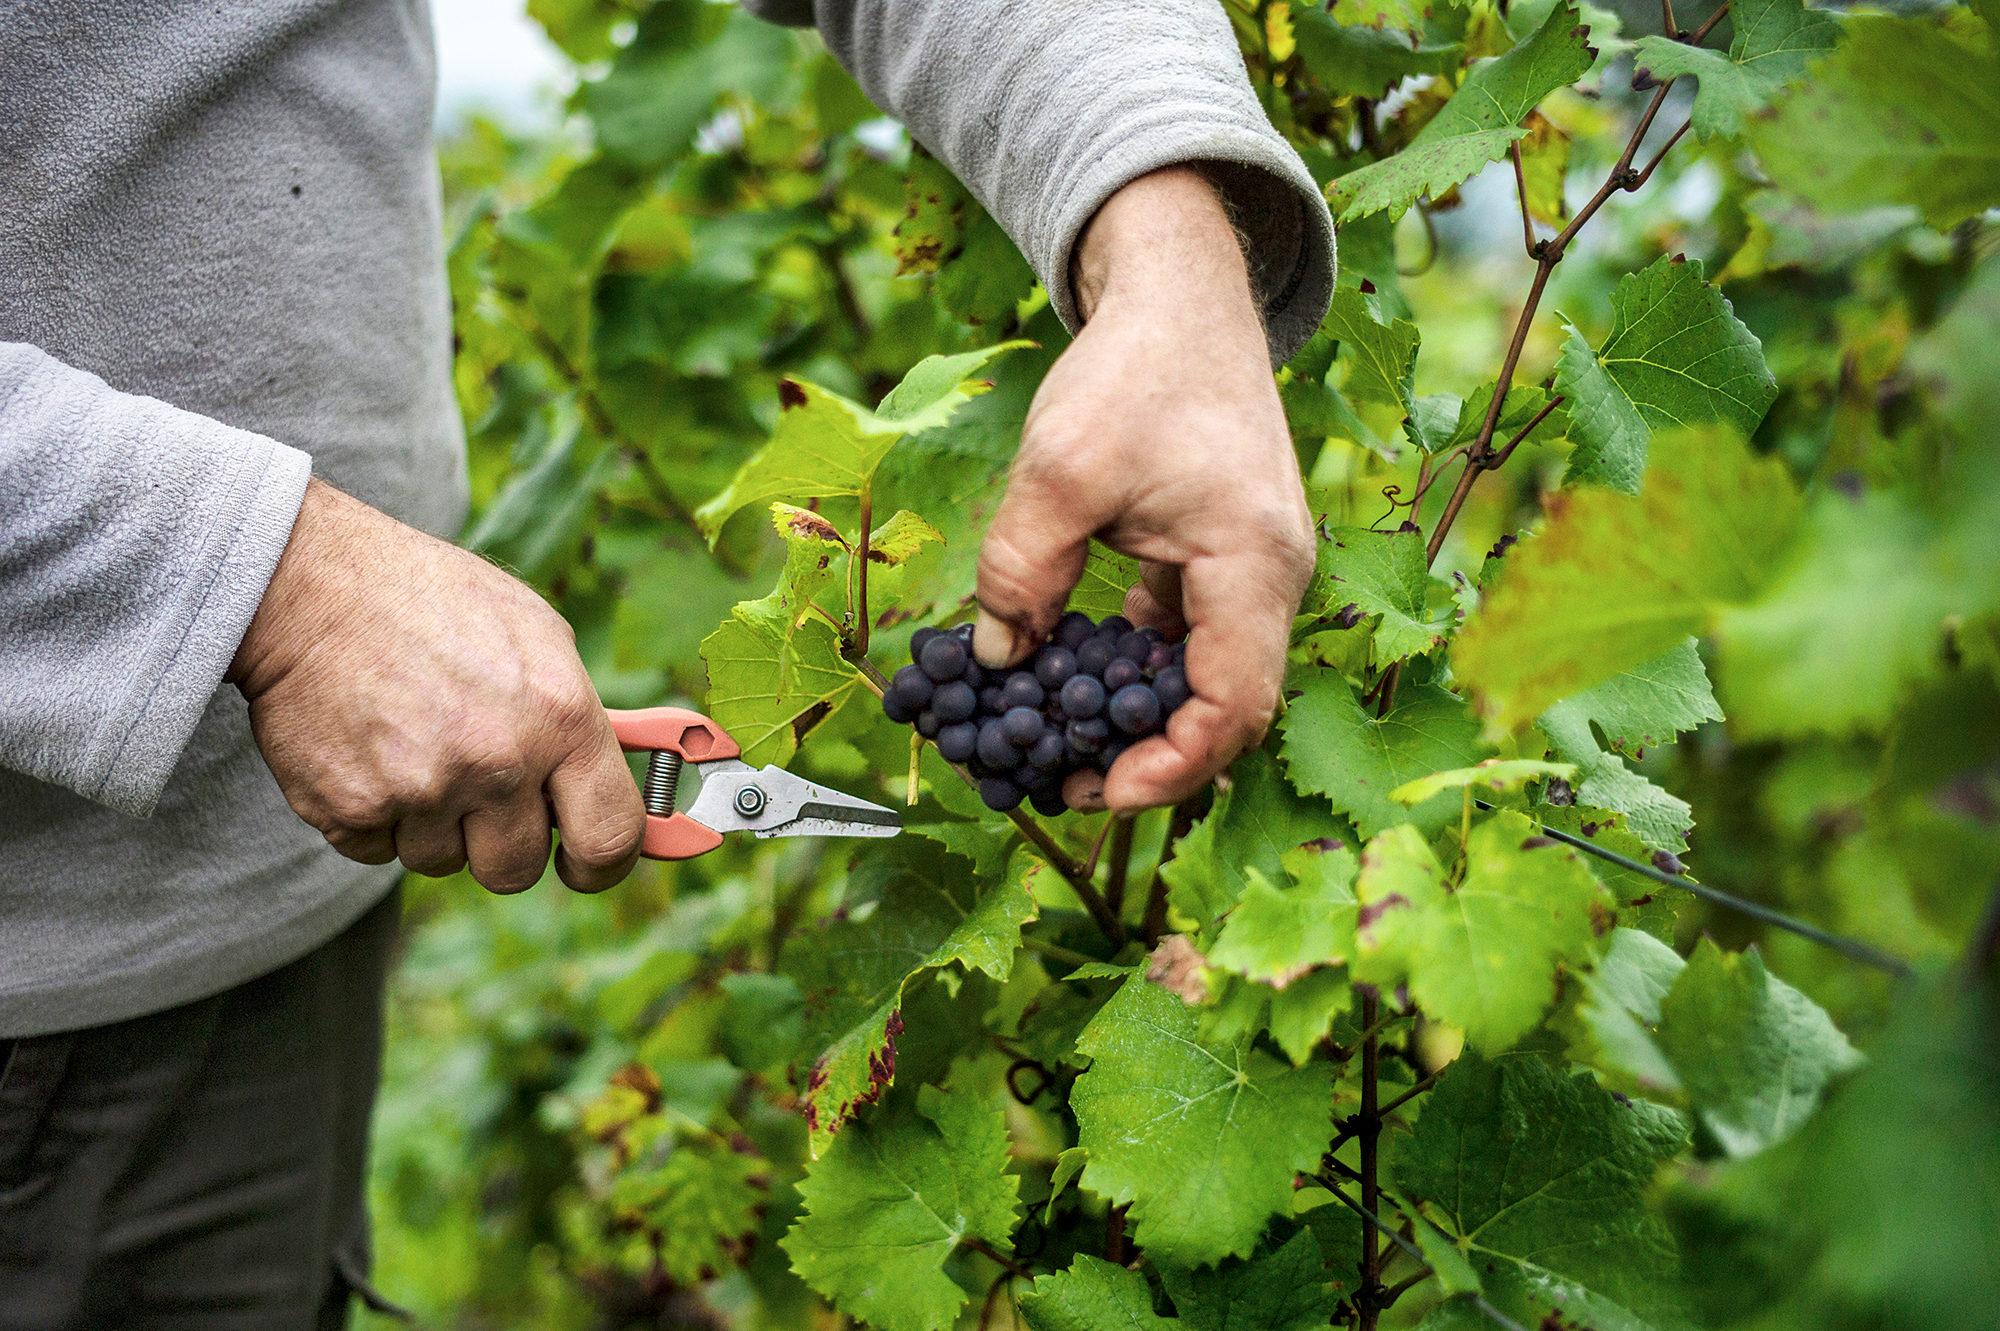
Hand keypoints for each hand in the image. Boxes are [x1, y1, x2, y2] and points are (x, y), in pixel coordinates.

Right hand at [228, 480, 644, 892]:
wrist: (313, 584)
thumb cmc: (436, 603)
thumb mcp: (539, 636)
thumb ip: (584, 717)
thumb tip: (636, 779)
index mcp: (562, 717)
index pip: (611, 837)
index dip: (604, 864)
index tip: (587, 864)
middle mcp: (499, 762)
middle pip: (517, 869)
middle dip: (503, 844)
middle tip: (481, 792)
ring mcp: (423, 791)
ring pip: (441, 862)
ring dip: (432, 824)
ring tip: (414, 744)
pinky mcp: (351, 809)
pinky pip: (376, 851)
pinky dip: (374, 815)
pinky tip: (370, 751)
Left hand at [971, 166, 1315, 812]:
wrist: (1180, 292)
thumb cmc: (1134, 369)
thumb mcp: (1057, 470)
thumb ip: (1019, 572)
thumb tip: (994, 662)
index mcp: (1253, 566)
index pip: (1233, 709)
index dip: (1168, 769)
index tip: (1093, 791)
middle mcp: (1273, 579)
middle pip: (1228, 708)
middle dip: (1150, 757)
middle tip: (1064, 781)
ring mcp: (1254, 569)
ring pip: (1210, 677)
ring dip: (1140, 715)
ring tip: (1060, 740)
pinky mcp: (1226, 556)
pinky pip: (1193, 637)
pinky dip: (1138, 665)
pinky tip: (1074, 670)